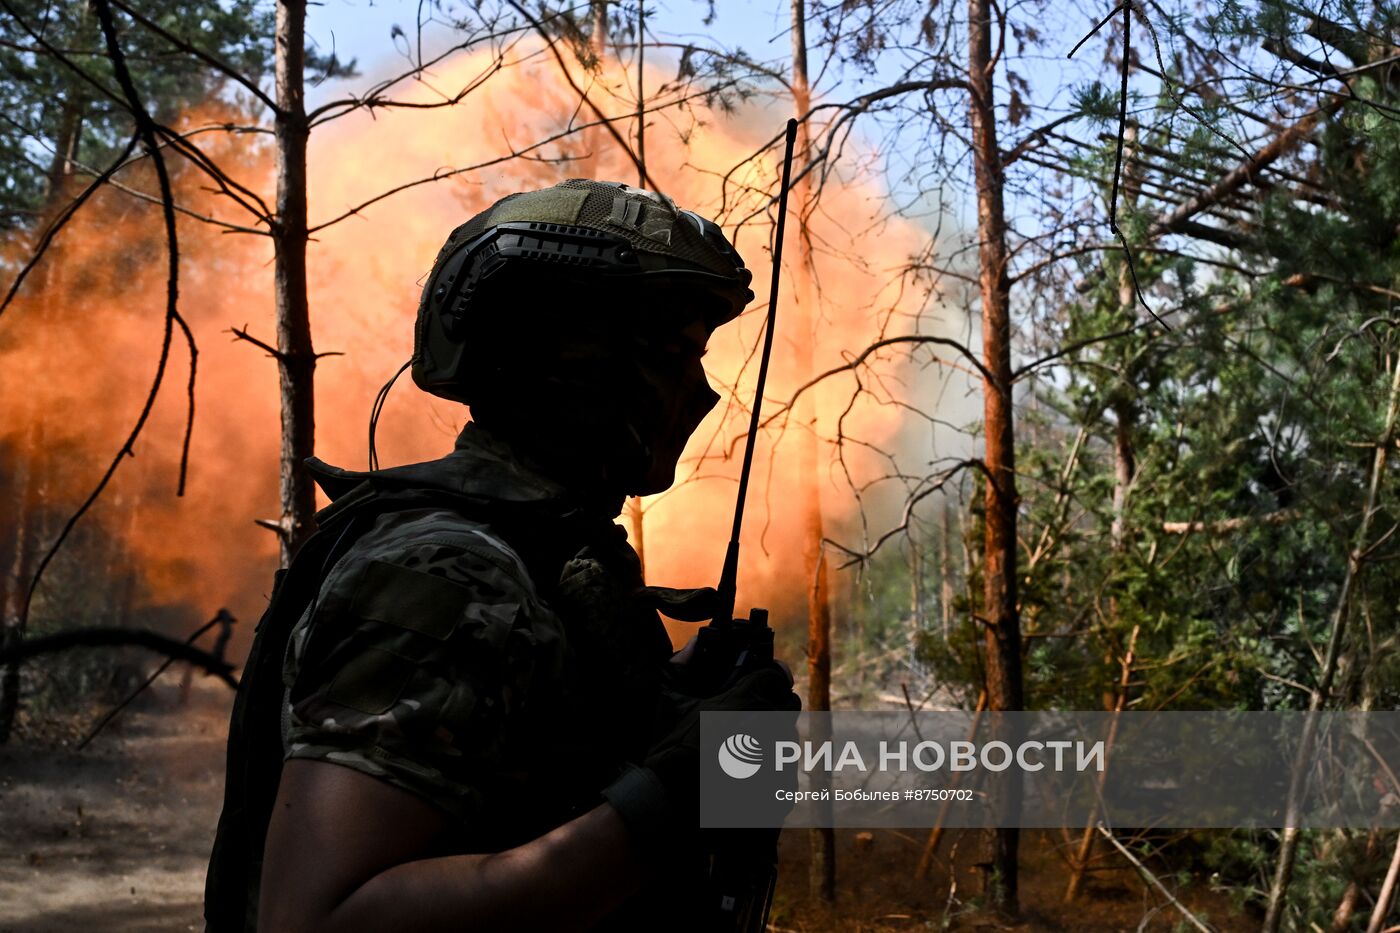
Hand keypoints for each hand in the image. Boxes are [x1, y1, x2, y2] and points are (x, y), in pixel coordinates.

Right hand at [601, 664, 799, 855]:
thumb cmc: (671, 753)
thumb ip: (683, 665)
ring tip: (739, 760)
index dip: (767, 680)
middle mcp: (771, 727)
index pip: (777, 676)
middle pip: (789, 706)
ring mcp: (780, 762)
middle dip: (773, 710)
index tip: (758, 687)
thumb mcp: (672, 703)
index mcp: (750, 701)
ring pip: (786, 742)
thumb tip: (695, 642)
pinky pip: (784, 776)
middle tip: (749, 722)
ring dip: (769, 746)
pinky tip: (743, 784)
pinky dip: (768, 777)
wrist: (673, 808)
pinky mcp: (782, 792)